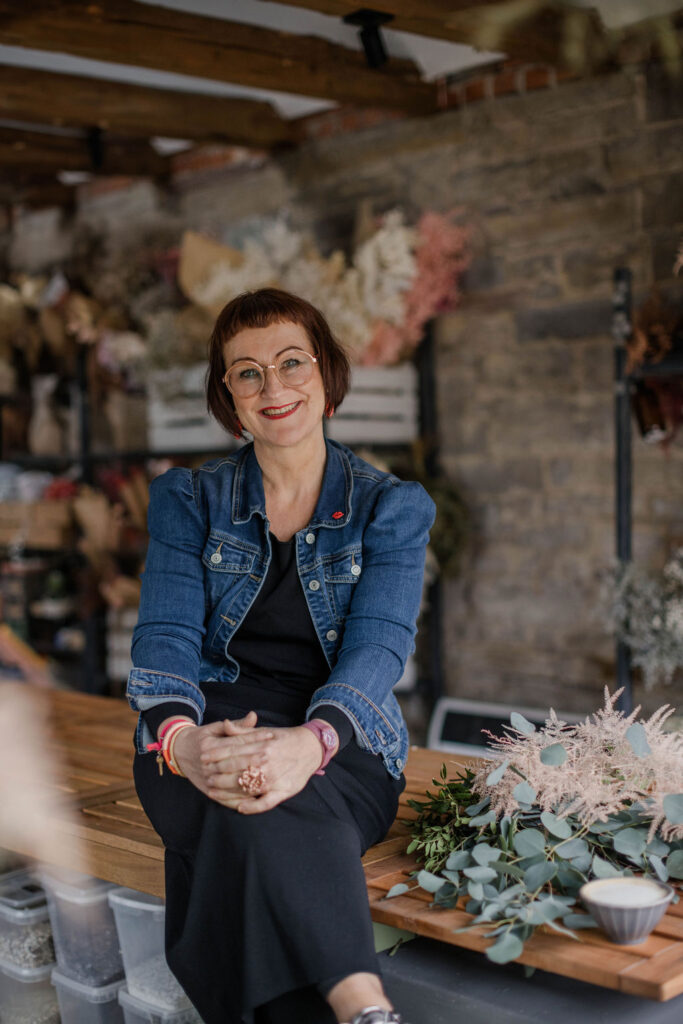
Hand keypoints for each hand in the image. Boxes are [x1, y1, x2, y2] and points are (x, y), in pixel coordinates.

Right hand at [171, 712, 274, 802]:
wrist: (179, 752)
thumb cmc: (202, 737)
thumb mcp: (215, 727)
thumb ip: (236, 725)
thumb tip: (253, 716)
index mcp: (209, 745)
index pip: (235, 743)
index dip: (253, 738)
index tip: (270, 735)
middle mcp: (207, 763)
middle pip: (234, 763)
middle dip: (254, 760)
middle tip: (271, 756)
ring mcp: (207, 779)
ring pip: (231, 782)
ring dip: (249, 781)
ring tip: (268, 777)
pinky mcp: (208, 791)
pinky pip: (226, 798)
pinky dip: (240, 799)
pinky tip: (255, 797)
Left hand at [201, 723, 329, 813]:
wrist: (312, 747)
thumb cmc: (285, 738)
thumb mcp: (265, 731)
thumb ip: (244, 731)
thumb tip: (225, 724)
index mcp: (261, 745)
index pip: (233, 751)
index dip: (216, 755)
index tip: (203, 757)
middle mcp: (266, 762)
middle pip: (236, 769)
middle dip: (217, 774)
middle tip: (206, 777)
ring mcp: (274, 778)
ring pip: (246, 787)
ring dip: (227, 791)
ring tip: (213, 791)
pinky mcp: (283, 790)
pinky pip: (266, 802)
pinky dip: (252, 807)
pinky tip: (240, 808)